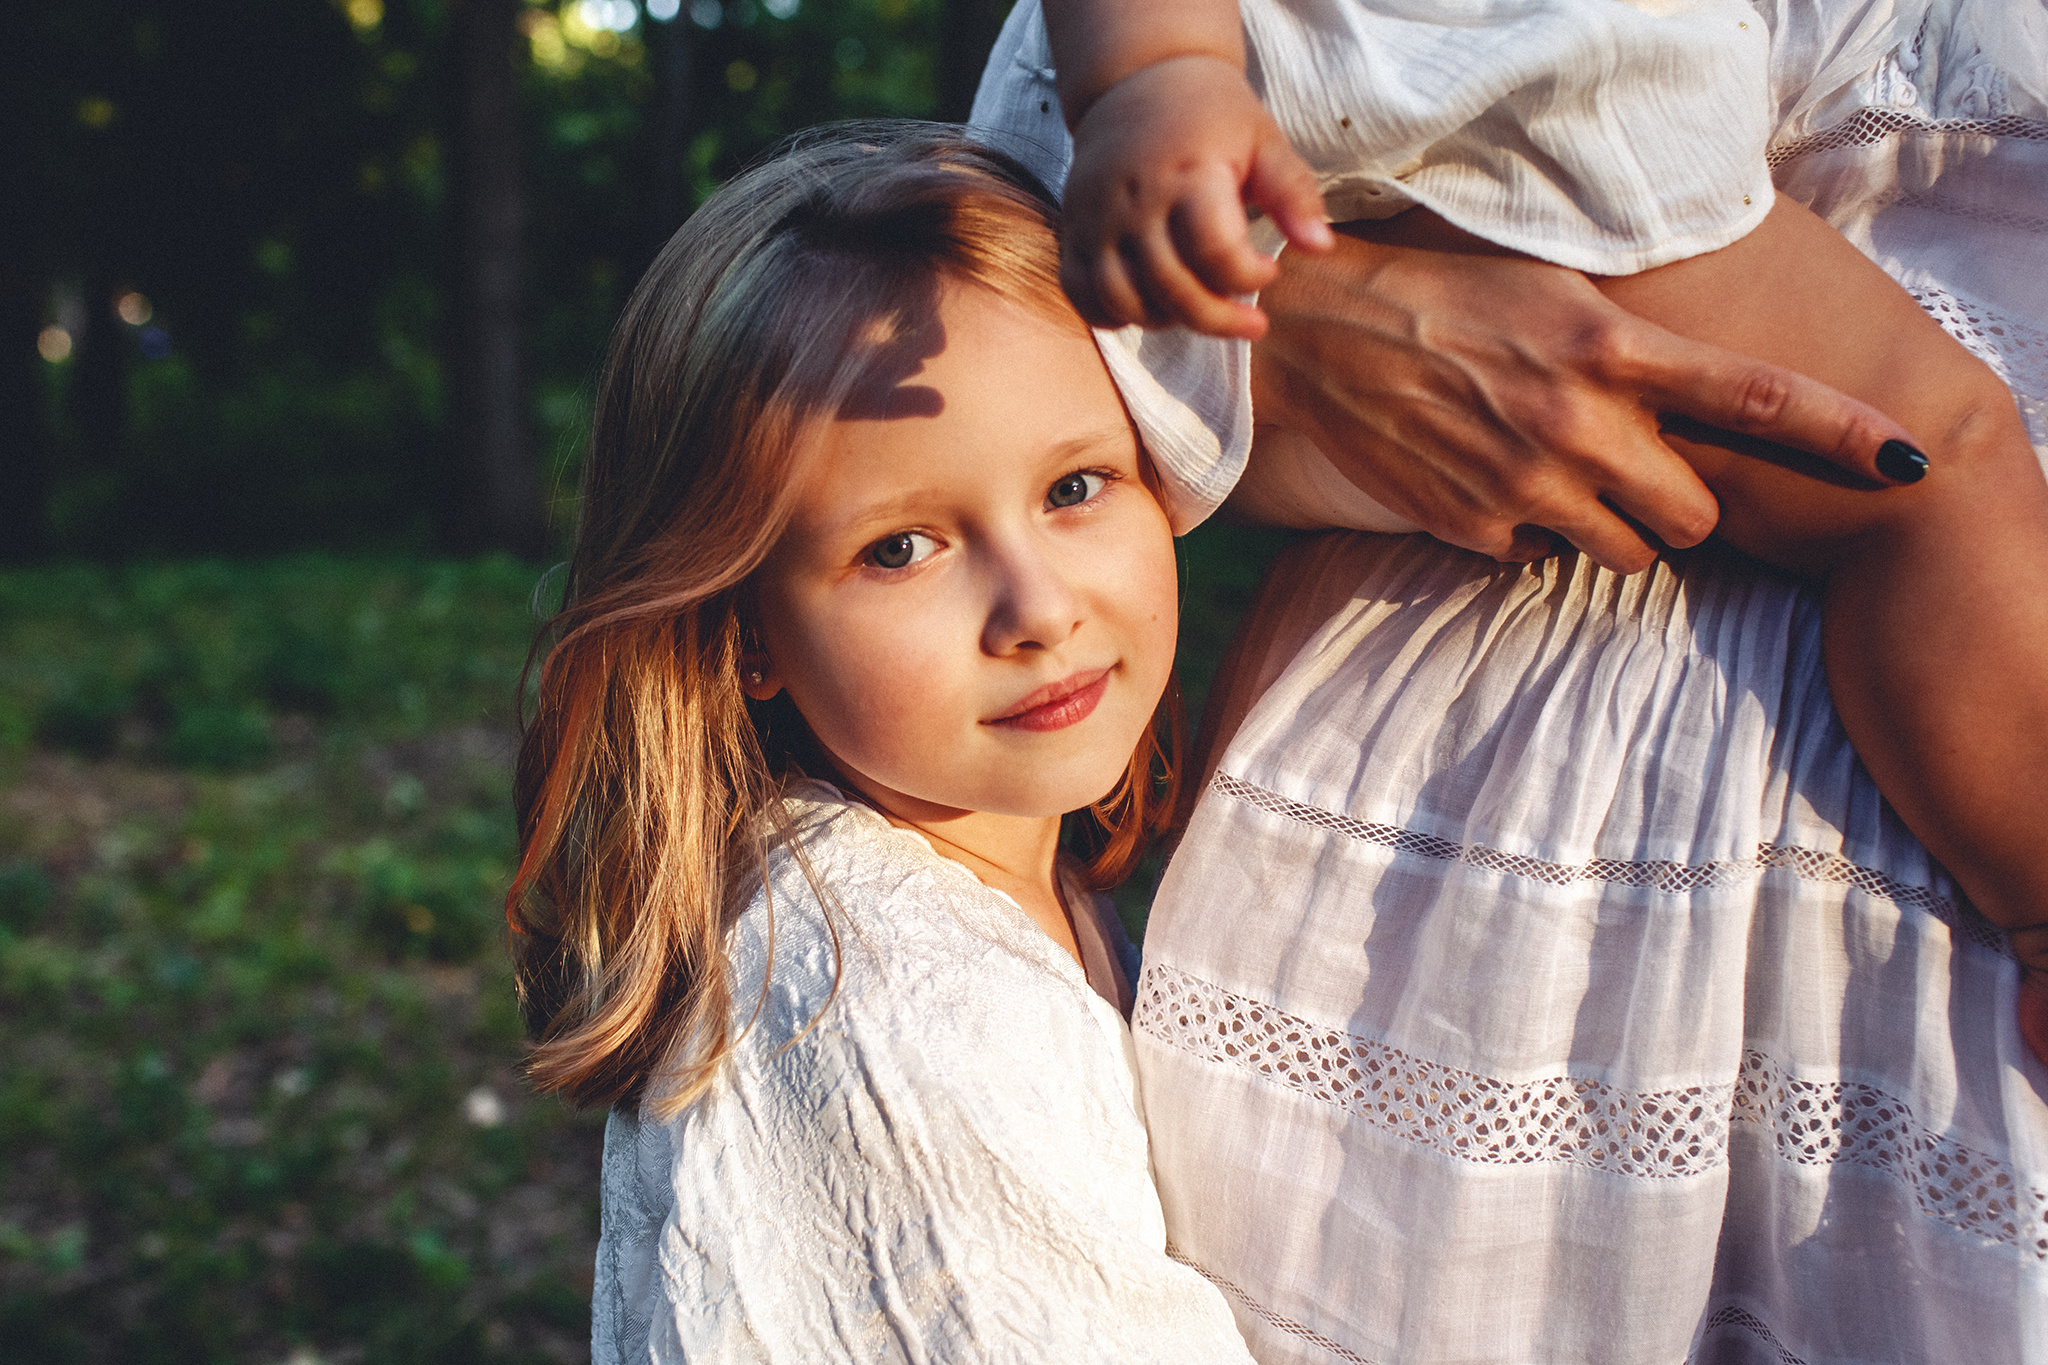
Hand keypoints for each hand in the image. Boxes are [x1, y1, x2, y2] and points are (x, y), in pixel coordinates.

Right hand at [1062, 55, 1331, 339]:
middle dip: (1219, 319)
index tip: (1267, 270)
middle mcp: (1135, 202)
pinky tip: (1150, 304)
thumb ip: (1293, 194)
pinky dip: (1113, 315)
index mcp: (1187, 176)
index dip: (1249, 278)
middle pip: (1172, 289)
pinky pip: (1082, 295)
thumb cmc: (1211, 117)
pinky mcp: (1074, 231)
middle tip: (1250, 321)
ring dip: (1167, 320)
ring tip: (1198, 305)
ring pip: (1124, 302)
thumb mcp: (1264, 141)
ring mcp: (1096, 220)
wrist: (1137, 81)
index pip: (1215, 254)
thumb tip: (1320, 246)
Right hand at [1246, 213, 1924, 570]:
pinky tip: (1493, 482)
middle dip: (1682, 506)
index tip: (1903, 460)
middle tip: (1639, 474)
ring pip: (1631, 555)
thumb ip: (1632, 355)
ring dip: (1616, 531)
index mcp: (1609, 349)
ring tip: (1564, 481)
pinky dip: (1534, 535)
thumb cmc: (1450, 301)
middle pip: (1696, 515)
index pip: (1751, 395)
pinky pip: (1544, 559)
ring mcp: (1525, 483)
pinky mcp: (1474, 526)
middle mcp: (1578, 423)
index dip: (1839, 431)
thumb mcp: (1558, 297)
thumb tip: (1688, 422)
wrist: (1327, 337)